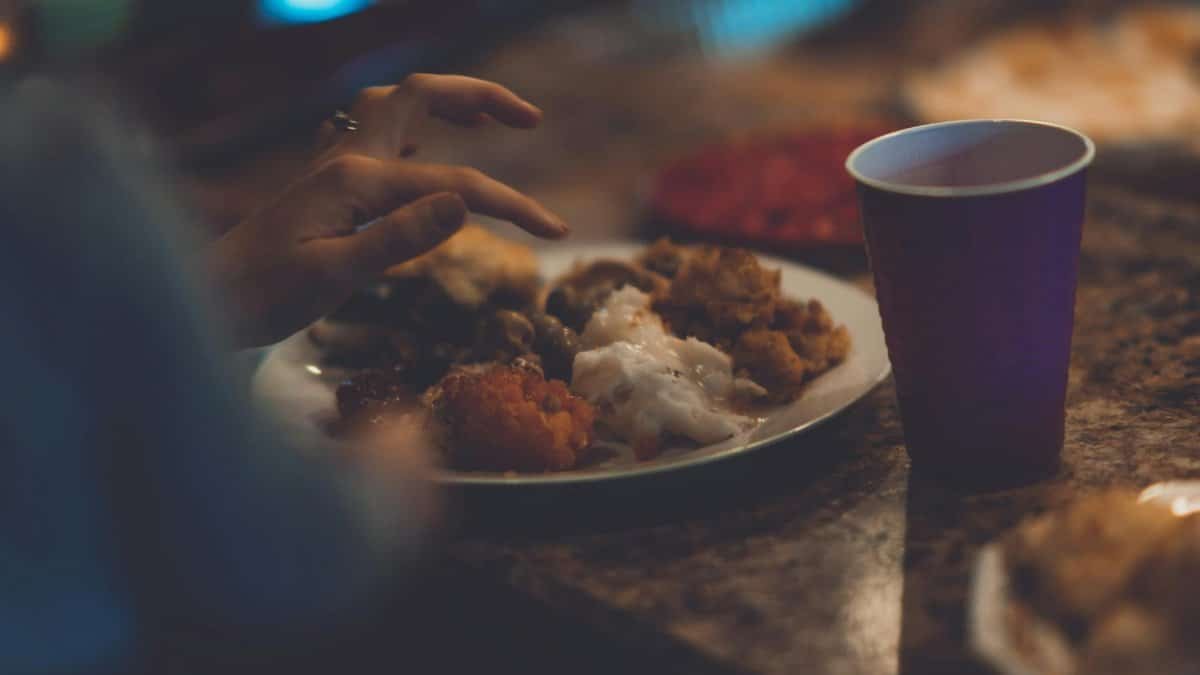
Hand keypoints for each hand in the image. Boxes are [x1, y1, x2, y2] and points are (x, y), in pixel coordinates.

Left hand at [210, 75, 564, 347]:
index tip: (557, 233)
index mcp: (356, 178)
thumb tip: (466, 204)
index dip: (512, 205)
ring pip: (394, 106)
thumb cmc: (263, 297)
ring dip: (443, 102)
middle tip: (530, 119)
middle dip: (479, 97)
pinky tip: (423, 147)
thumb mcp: (334, 276)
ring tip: (487, 119)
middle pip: (419, 96)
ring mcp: (332, 165)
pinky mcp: (325, 184)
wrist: (205, 300)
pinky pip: (374, 134)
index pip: (455, 185)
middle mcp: (346, 157)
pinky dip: (411, 129)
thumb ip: (400, 237)